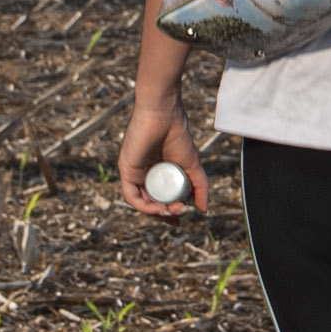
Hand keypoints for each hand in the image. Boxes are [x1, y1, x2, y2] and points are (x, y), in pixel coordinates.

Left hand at [119, 88, 206, 214]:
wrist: (164, 114)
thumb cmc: (177, 134)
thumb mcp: (192, 165)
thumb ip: (199, 187)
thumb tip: (203, 210)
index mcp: (158, 172)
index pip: (161, 199)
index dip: (171, 212)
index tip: (182, 217)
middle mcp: (145, 174)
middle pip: (151, 203)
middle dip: (166, 214)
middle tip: (181, 212)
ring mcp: (134, 173)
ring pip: (142, 203)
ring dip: (157, 212)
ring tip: (173, 210)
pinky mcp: (126, 170)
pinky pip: (132, 196)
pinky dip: (145, 206)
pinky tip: (160, 207)